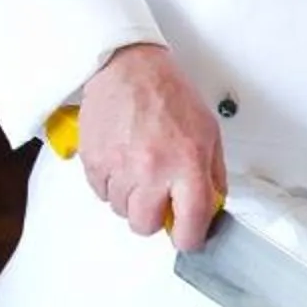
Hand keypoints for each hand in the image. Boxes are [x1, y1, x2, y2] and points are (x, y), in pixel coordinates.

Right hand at [76, 44, 225, 250]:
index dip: (190, 238)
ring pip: (120, 211)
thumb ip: (213, 174)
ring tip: (139, 170)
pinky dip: (111, 185)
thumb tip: (212, 205)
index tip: (188, 236)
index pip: (190, 225)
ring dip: (131, 199)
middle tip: (159, 198)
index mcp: (187, 165)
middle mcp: (152, 171)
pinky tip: (122, 162)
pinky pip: (101, 194)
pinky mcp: (94, 162)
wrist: (129, 68)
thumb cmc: (169, 94)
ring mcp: (120, 168)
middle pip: (145, 226)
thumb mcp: (209, 132)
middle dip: (154, 218)